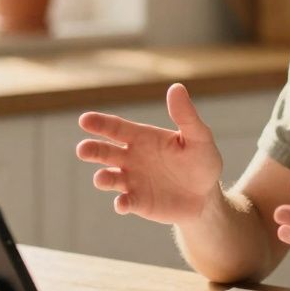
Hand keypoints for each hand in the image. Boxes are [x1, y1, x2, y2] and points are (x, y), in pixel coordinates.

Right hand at [77, 83, 223, 224]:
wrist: (206, 196)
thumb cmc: (202, 162)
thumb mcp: (199, 137)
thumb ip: (186, 116)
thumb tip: (176, 87)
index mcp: (142, 137)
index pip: (116, 128)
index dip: (100, 123)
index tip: (85, 120)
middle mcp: (131, 158)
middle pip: (104, 152)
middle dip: (92, 150)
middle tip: (83, 149)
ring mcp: (132, 181)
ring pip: (109, 177)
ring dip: (103, 178)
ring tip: (102, 178)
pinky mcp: (138, 202)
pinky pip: (125, 202)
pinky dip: (121, 203)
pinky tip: (122, 203)